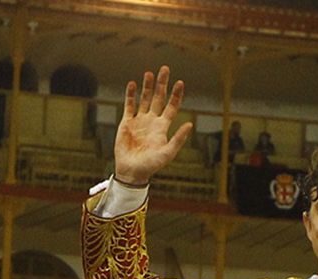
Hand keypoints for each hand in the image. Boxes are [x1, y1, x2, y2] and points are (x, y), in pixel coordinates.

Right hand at [114, 66, 193, 184]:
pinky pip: (129, 105)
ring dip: (146, 86)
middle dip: (162, 84)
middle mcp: (152, 121)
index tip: (180, 82)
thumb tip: (190, 125)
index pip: (172, 107)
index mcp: (163, 127)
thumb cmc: (152, 164)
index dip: (176, 95)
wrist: (133, 170)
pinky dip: (130, 95)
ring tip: (149, 73)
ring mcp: (139, 120)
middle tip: (165, 69)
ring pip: (144, 99)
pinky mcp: (127, 122)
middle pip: (158, 98)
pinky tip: (132, 84)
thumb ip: (178, 138)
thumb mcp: (168, 152)